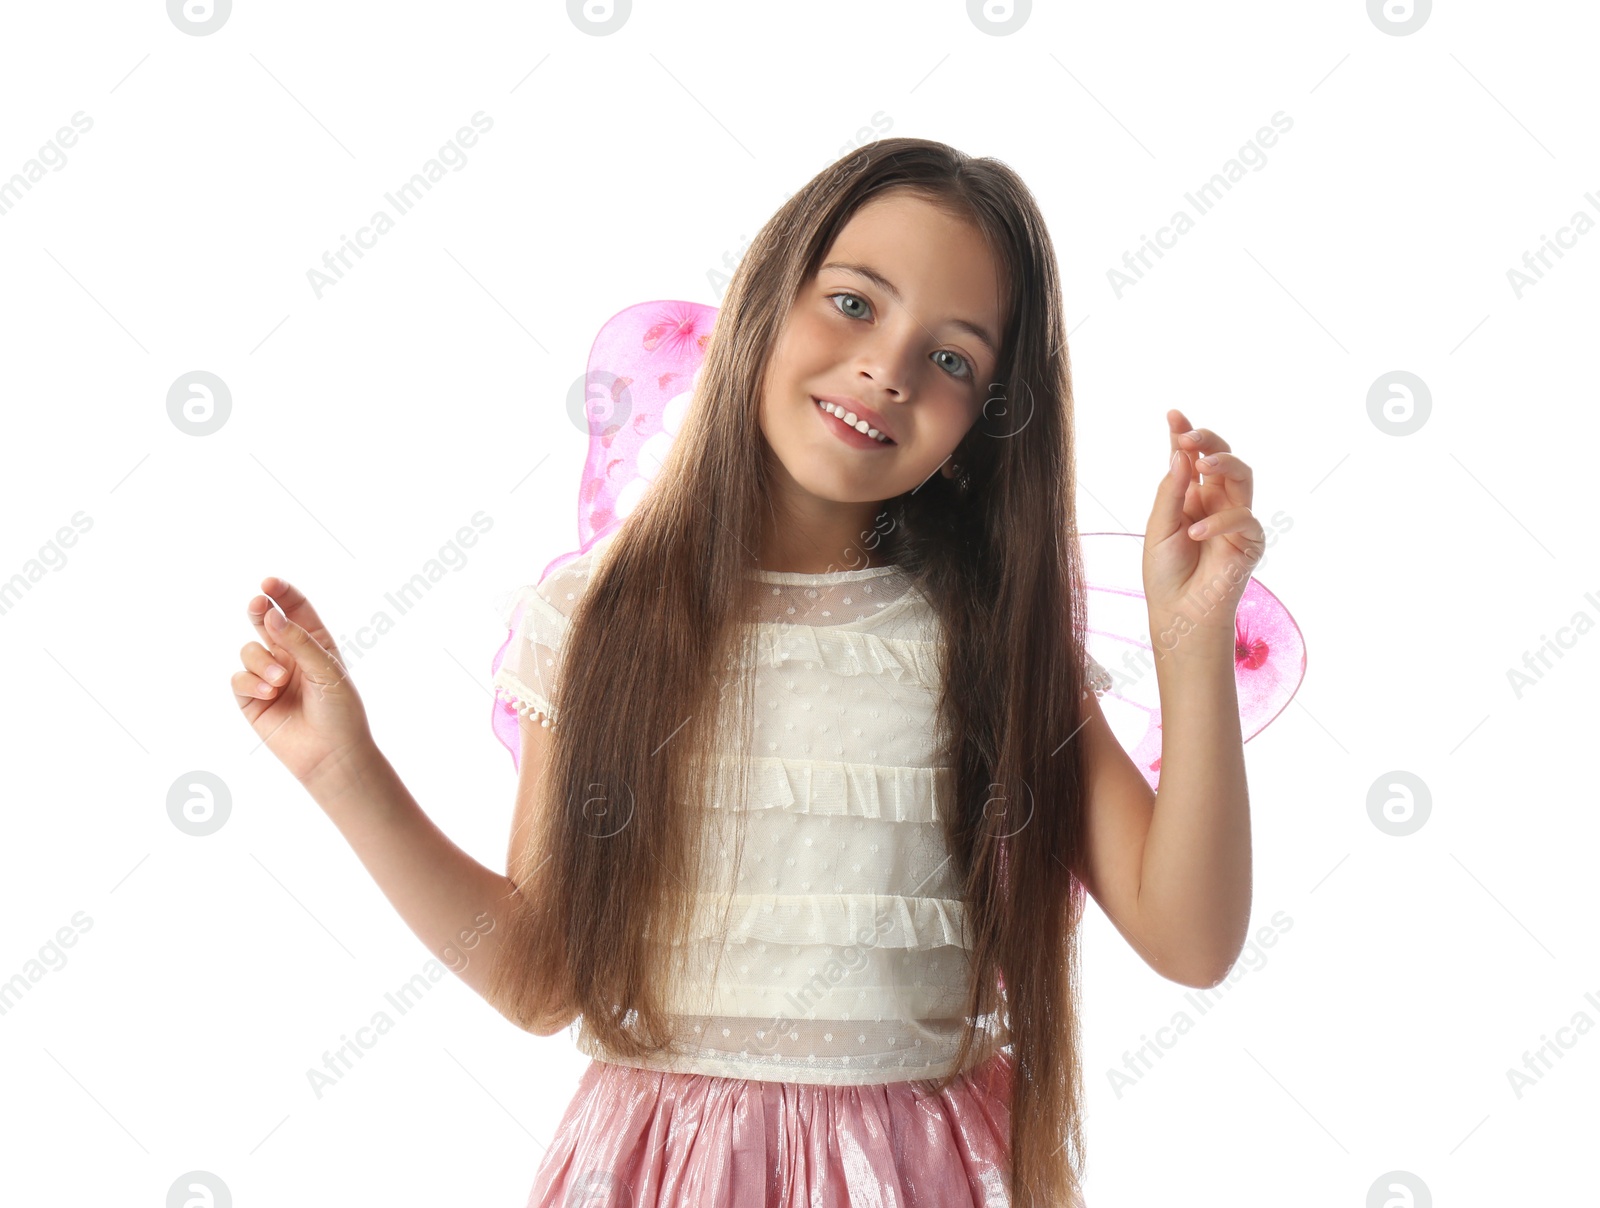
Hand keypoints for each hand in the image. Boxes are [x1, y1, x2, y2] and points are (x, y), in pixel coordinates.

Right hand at [232, 577, 374, 789]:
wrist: (332, 754)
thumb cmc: (340, 711)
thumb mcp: (327, 671)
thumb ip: (299, 643)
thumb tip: (271, 616)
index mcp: (315, 643)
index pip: (296, 608)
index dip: (282, 593)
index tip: (268, 583)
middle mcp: (290, 655)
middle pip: (266, 621)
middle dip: (258, 610)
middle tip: (257, 605)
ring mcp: (269, 676)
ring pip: (249, 650)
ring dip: (261, 661)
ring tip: (279, 681)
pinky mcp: (252, 698)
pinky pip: (239, 678)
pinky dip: (252, 682)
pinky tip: (270, 693)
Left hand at [1142, 408, 1265, 650]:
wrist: (1178, 614)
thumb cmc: (1165, 574)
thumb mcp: (1159, 528)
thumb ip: (1171, 491)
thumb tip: (1181, 453)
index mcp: (1190, 496)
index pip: (1189, 458)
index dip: (1184, 434)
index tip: (1172, 415)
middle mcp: (1215, 502)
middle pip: (1222, 458)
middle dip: (1208, 441)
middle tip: (1189, 435)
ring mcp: (1235, 519)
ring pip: (1243, 475)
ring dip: (1223, 462)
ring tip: (1200, 463)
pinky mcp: (1250, 541)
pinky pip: (1243, 519)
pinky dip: (1220, 522)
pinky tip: (1196, 533)